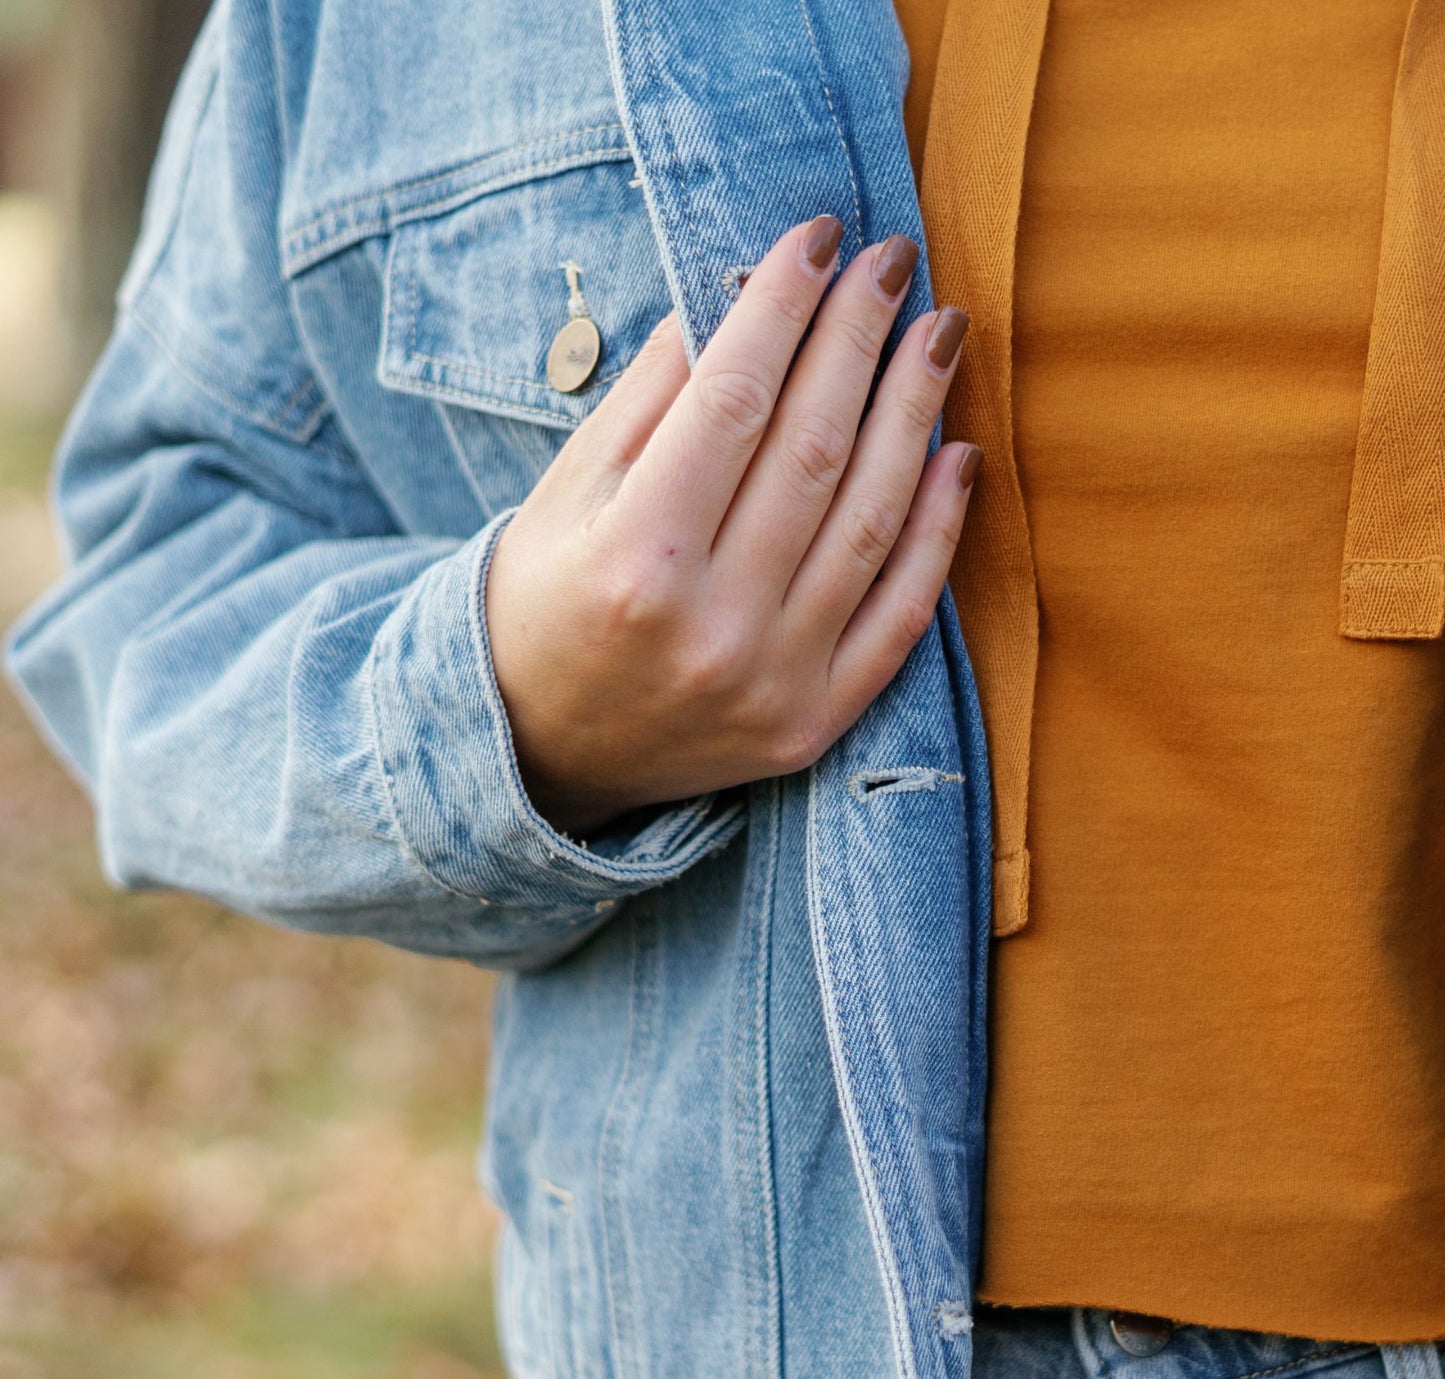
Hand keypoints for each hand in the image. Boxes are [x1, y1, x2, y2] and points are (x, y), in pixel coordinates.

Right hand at [485, 214, 978, 833]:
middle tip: (893, 261)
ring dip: (915, 414)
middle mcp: (711, 627)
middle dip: (860, 338)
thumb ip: (656, 397)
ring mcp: (771, 683)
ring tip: (938, 335)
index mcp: (636, 560)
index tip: (820, 235)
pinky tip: (957, 454)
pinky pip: (900, 616)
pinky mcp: (813, 724)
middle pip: (813, 450)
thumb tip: (746, 291)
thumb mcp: (569, 491)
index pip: (733, 401)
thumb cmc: (549, 600)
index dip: (785, 306)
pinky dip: (938, 531)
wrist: (540, 751)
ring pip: (870, 522)